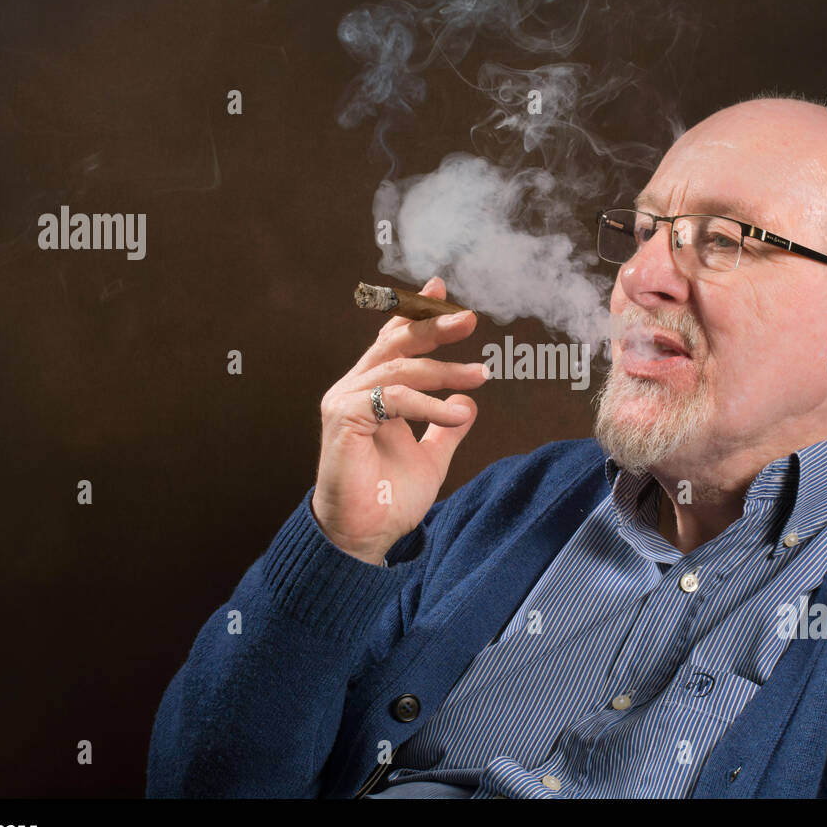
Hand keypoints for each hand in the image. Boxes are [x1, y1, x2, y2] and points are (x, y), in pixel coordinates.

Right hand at [312, 276, 487, 563]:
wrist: (365, 536)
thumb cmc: (389, 499)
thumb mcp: (431, 457)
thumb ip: (446, 428)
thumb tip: (468, 401)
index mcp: (371, 392)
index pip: (392, 342)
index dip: (415, 315)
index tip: (440, 290)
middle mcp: (354, 389)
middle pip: (395, 344)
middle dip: (433, 327)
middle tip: (470, 320)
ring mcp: (345, 402)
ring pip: (400, 370)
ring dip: (444, 371)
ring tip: (481, 376)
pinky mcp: (345, 419)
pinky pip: (393, 399)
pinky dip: (428, 404)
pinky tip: (456, 415)